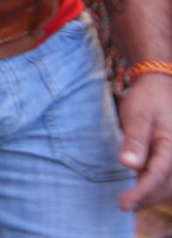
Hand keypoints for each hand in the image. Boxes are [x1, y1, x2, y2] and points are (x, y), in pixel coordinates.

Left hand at [118, 72, 171, 210]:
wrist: (159, 86)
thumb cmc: (147, 100)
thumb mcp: (136, 116)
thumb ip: (134, 141)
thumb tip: (129, 165)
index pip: (157, 176)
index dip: (141, 193)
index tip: (124, 203)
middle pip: (165, 185)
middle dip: (146, 198)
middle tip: (124, 205)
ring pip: (168, 185)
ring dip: (151, 195)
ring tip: (130, 202)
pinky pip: (167, 177)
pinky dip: (155, 186)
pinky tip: (140, 190)